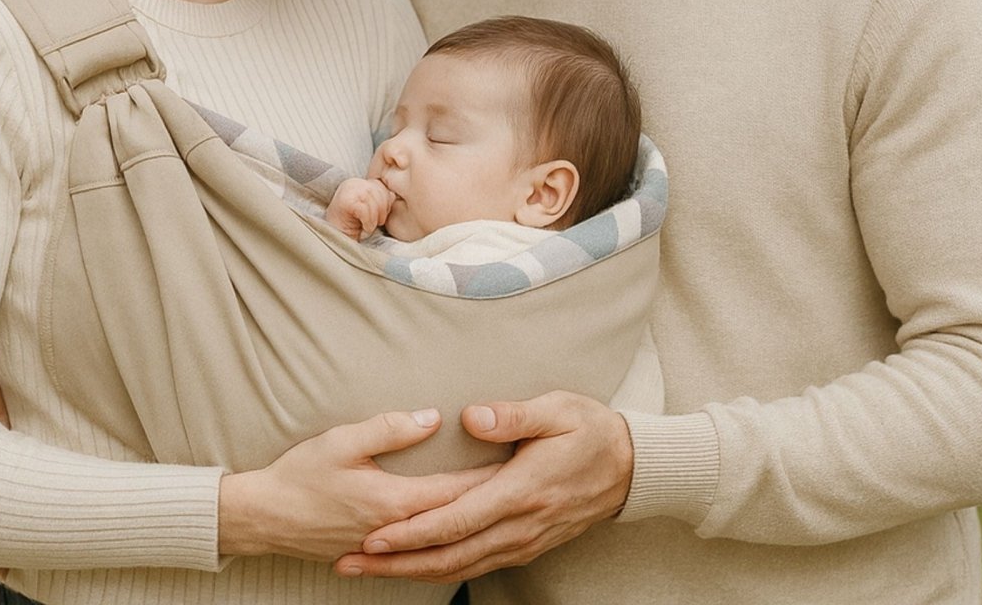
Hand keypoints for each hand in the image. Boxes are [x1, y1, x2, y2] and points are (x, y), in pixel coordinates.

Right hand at [218, 408, 498, 560]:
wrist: (264, 517)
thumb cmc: (301, 474)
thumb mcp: (343, 440)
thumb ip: (391, 428)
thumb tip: (433, 417)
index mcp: (393, 501)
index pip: (455, 491)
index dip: (489, 479)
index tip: (518, 463)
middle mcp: (395, 530)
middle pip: (454, 519)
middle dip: (489, 503)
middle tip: (524, 488)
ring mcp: (384, 547)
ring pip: (439, 543)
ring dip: (470, 528)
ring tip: (500, 513)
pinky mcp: (372, 553)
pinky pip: (418, 554)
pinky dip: (443, 547)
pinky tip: (456, 541)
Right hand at [325, 178, 394, 240]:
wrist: (336, 240)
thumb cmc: (353, 226)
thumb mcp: (371, 209)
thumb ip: (381, 199)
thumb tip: (393, 195)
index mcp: (358, 182)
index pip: (381, 185)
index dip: (385, 202)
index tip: (380, 216)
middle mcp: (352, 183)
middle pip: (379, 191)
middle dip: (382, 210)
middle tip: (376, 223)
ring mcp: (347, 191)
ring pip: (374, 201)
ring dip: (375, 219)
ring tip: (368, 226)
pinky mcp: (345, 201)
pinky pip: (365, 210)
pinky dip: (368, 222)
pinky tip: (363, 227)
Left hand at [334, 391, 633, 582]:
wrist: (630, 468)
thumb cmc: (590, 430)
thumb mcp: (557, 409)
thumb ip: (513, 415)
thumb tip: (470, 417)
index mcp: (520, 492)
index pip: (455, 520)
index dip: (411, 532)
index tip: (373, 535)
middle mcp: (519, 527)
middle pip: (448, 556)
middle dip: (396, 562)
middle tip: (351, 562)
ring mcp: (523, 542)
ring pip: (460, 568)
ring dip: (411, 571)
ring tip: (369, 568)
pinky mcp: (526, 545)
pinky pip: (476, 566)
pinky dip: (440, 570)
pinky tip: (416, 566)